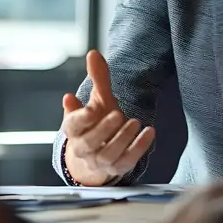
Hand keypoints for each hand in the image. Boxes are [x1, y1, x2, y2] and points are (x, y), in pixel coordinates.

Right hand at [61, 50, 154, 186]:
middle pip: (89, 142)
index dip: (81, 117)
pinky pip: (126, 162)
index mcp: (75, 129)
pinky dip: (138, 148)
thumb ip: (97, 78)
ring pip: (108, 155)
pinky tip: (150, 132)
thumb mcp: (97, 99)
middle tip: (117, 113)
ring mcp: (99, 161)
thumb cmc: (97, 121)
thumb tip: (93, 53)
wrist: (97, 151)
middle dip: (103, 129)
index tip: (90, 107)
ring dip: (122, 139)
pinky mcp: (116, 168)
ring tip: (135, 121)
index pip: (73, 125)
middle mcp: (84, 148)